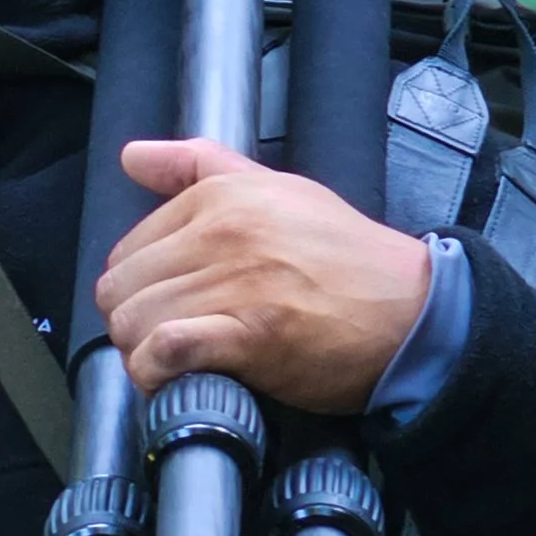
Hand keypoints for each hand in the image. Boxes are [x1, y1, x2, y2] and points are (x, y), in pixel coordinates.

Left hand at [96, 139, 431, 412]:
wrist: (413, 312)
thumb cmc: (349, 260)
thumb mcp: (278, 189)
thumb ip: (199, 167)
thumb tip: (132, 155)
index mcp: (221, 197)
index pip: (129, 248)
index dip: (140, 287)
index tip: (169, 306)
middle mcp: (221, 233)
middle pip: (122, 289)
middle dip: (134, 323)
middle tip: (168, 342)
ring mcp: (234, 283)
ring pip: (135, 322)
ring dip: (144, 356)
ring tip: (177, 366)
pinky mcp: (248, 335)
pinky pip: (164, 352)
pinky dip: (158, 374)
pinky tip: (178, 380)